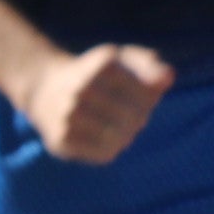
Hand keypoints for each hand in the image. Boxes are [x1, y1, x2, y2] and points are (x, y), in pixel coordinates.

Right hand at [21, 42, 174, 162]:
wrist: (44, 89)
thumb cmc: (93, 74)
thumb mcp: (118, 59)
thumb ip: (146, 63)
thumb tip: (169, 77)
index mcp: (104, 65)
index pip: (146, 94)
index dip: (150, 100)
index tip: (143, 99)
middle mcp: (83, 89)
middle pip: (134, 118)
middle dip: (139, 118)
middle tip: (133, 116)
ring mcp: (69, 116)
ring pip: (120, 138)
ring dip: (127, 135)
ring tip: (122, 128)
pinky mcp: (61, 140)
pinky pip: (103, 154)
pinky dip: (112, 149)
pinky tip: (108, 139)